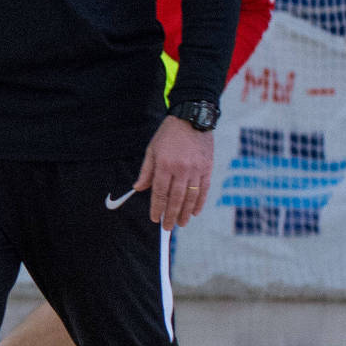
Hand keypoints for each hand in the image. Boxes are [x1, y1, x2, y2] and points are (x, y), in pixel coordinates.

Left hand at [133, 115, 214, 231]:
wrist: (192, 118)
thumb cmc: (169, 134)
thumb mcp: (152, 149)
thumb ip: (146, 171)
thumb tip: (139, 188)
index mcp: (164, 165)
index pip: (159, 192)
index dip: (157, 207)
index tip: (155, 218)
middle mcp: (181, 169)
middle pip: (175, 198)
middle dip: (171, 215)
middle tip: (168, 227)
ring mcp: (196, 169)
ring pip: (190, 197)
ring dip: (186, 213)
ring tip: (181, 224)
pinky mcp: (207, 168)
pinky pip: (204, 189)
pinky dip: (200, 203)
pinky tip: (195, 212)